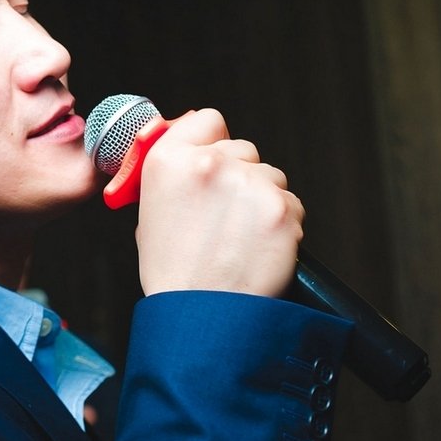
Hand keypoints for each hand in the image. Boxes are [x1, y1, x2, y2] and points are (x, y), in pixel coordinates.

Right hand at [135, 109, 303, 296]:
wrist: (202, 320)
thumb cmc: (175, 275)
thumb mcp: (149, 215)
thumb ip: (173, 177)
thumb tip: (198, 153)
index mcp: (168, 161)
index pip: (207, 120)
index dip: (213, 143)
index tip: (214, 161)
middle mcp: (209, 164)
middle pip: (244, 149)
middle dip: (241, 177)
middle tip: (225, 218)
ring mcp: (249, 184)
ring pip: (271, 177)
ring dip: (263, 201)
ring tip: (240, 240)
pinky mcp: (281, 208)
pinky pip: (291, 204)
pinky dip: (281, 225)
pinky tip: (259, 250)